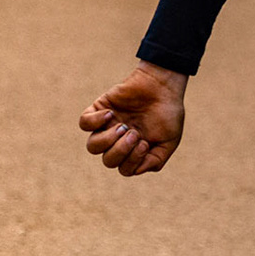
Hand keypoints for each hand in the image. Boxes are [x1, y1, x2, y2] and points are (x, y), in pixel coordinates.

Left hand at [79, 62, 187, 176]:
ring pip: (93, 146)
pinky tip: (111, 114)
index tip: (145, 143)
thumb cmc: (168, 112)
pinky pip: (84, 123)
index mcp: (133, 151)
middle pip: (108, 161)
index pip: (124, 169)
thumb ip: (156, 161)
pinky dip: (94, 122)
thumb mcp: (169, 141)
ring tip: (122, 126)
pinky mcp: (99, 109)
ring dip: (107, 140)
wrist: (162, 84)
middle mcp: (118, 141)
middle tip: (134, 133)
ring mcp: (107, 126)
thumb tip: (135, 171)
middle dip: (121, 150)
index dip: (132, 161)